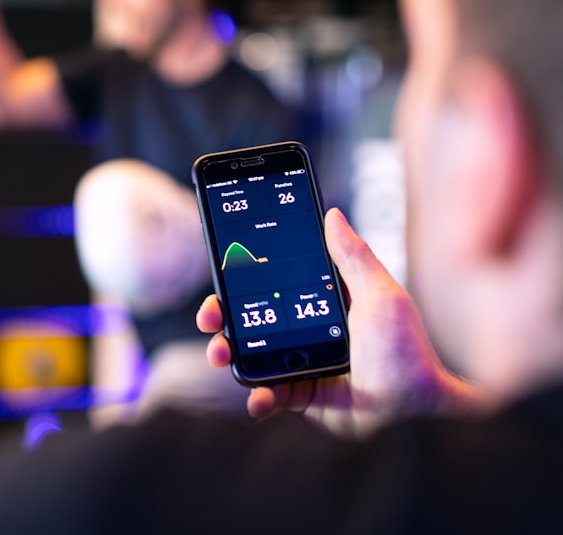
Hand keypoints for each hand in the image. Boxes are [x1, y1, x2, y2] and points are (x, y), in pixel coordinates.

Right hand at [198, 207, 482, 436]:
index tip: (222, 270)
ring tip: (221, 354)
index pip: (272, 284)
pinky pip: (268, 397)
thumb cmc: (409, 352)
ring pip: (249, 356)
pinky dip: (257, 398)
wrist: (417, 412)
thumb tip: (333, 215)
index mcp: (322, 303)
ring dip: (227, 354)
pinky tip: (259, 396)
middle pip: (249, 319)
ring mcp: (300, 365)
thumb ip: (354, 257)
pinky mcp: (301, 398)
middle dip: (220, 316)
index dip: (242, 278)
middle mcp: (306, 332)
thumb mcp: (382, 295)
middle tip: (210, 317)